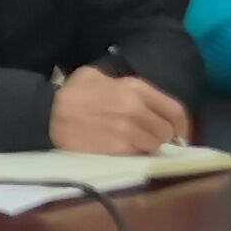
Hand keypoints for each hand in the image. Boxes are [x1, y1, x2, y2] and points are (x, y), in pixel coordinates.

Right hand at [49, 69, 190, 155]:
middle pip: (166, 130)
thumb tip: (143, 98)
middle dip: (163, 136)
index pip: (174, 110)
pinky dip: (135, 153)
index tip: (179, 131)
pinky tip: (123, 147)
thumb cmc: (72, 93)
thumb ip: (125, 84)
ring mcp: (127, 131)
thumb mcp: (99, 76)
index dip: (182, 124)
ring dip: (149, 146)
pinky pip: (138, 154)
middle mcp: (136, 109)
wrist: (48, 114)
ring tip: (136, 142)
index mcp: (135, 88)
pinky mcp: (117, 149)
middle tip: (152, 137)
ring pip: (154, 145)